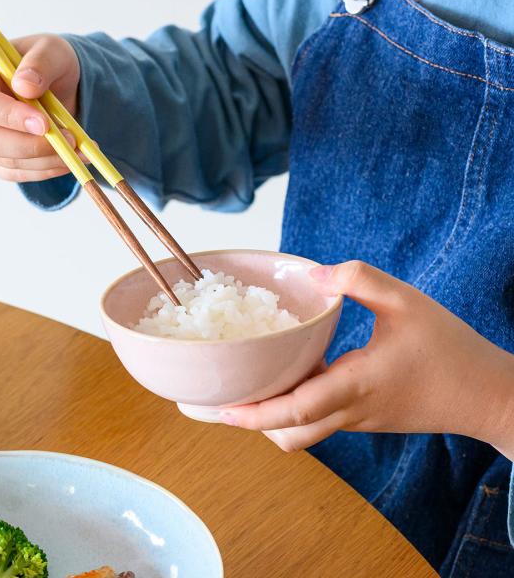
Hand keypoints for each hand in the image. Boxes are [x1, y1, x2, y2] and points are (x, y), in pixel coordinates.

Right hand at [0, 34, 80, 181]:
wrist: (53, 84)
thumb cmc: (45, 64)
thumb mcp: (50, 50)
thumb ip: (40, 63)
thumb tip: (25, 86)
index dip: (11, 116)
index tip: (44, 124)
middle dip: (34, 146)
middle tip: (71, 140)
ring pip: (10, 162)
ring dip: (49, 161)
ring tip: (82, 150)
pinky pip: (21, 174)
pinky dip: (49, 170)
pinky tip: (72, 160)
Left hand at [221, 261, 513, 457]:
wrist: (488, 395)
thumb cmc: (450, 349)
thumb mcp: (408, 302)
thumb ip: (360, 280)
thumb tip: (314, 275)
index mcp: (356, 385)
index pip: (295, 411)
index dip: (254, 414)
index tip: (222, 408)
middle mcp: (351, 411)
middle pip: (290, 434)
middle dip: (254, 421)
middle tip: (228, 396)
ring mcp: (358, 420)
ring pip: (304, 432)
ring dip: (275, 415)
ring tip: (255, 383)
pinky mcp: (365, 419)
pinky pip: (321, 420)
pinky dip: (298, 406)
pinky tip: (296, 374)